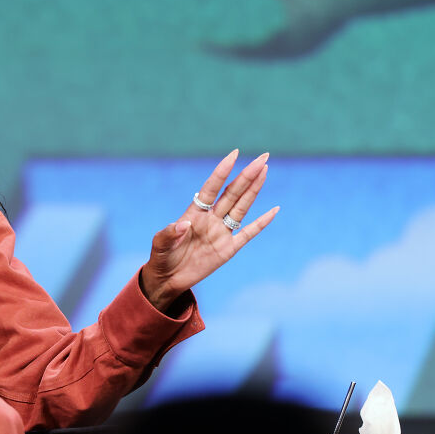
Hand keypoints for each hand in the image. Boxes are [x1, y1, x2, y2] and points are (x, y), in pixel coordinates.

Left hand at [141, 150, 278, 311]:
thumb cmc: (161, 257)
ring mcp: (221, 233)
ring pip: (241, 207)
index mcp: (194, 213)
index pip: (211, 188)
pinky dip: (262, 222)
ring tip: (265, 171)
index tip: (234, 154)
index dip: (222, 171)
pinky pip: (249, 233)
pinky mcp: (228, 249)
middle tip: (263, 157)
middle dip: (247, 175)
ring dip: (254, 190)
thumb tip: (184, 224)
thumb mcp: (159, 244)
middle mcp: (210, 219)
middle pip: (232, 193)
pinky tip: (274, 209)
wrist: (167, 279)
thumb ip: (168, 233)